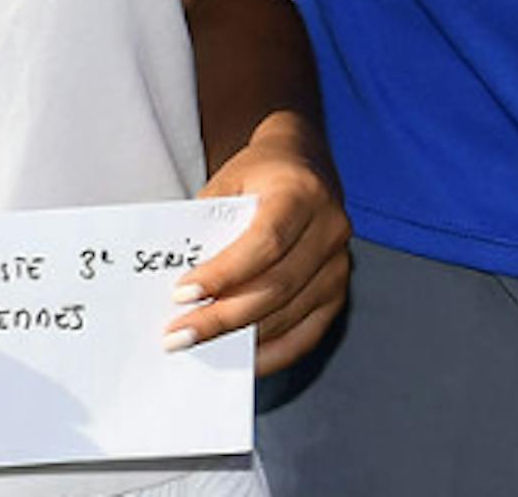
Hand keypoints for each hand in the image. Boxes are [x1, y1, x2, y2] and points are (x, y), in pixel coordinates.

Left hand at [173, 139, 349, 371]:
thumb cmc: (258, 174)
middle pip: (277, 286)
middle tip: (178, 335)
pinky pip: (307, 334)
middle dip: (223, 317)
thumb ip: (207, 229)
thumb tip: (181, 289)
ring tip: (197, 344)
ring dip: (240, 337)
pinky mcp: (338, 290)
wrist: (303, 161)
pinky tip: (239, 357)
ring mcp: (339, 262)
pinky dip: (272, 352)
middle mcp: (329, 227)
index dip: (225, 273)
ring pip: (289, 314)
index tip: (182, 294)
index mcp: (301, 192)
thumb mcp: (226, 184)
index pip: (266, 241)